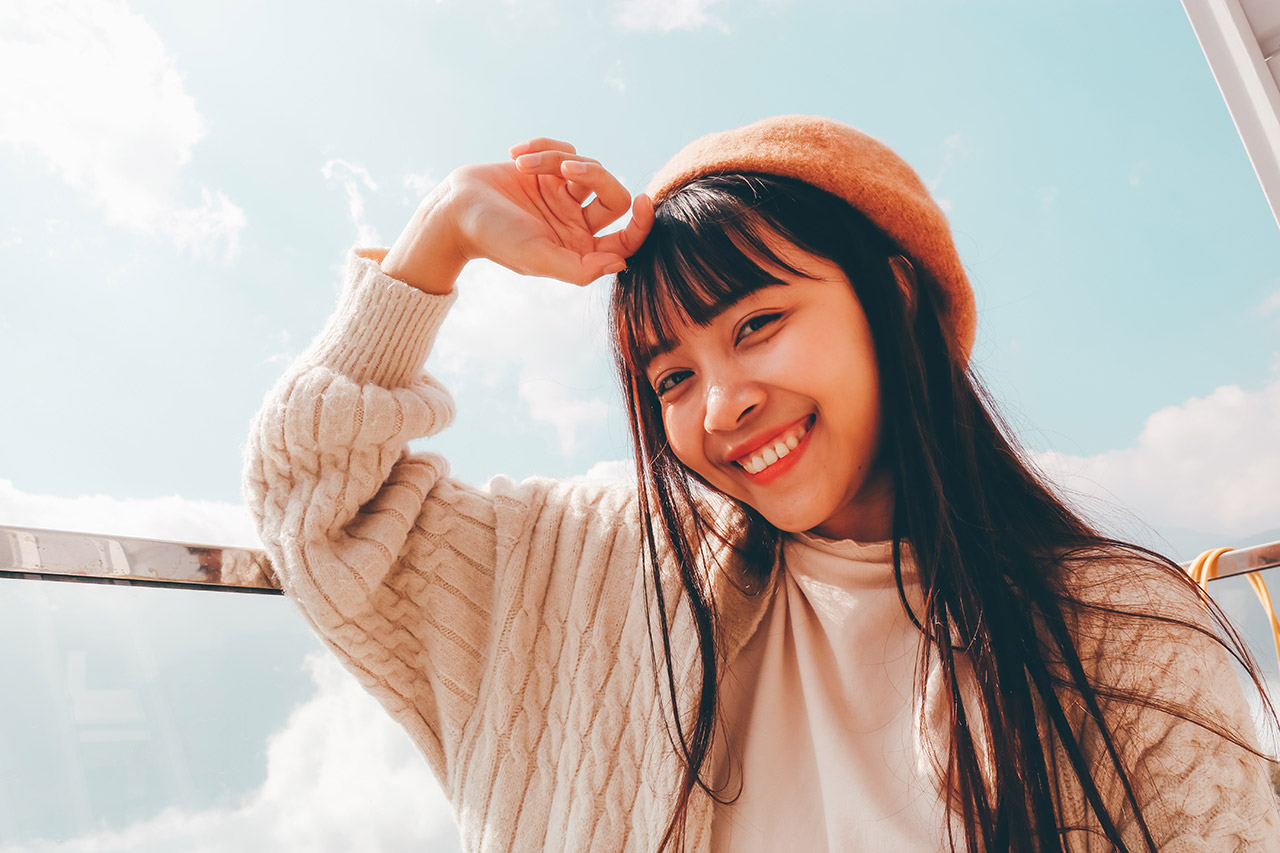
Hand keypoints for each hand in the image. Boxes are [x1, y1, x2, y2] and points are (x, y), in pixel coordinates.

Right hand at [382, 138, 653, 292]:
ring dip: (556, 159)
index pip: (625, 240)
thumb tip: (622, 264)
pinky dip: (544, 147)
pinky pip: (565, 149)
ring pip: (588, 167)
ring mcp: (563, 195)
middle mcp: (576, 222)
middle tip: (566, 168)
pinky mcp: (547, 170)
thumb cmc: (495, 238)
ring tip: (524, 163)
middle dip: (596, 175)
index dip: (641, 224)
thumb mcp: (538, 258)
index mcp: (579, 248)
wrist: (455, 208)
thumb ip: (580, 268)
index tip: (641, 201)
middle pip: (613, 196)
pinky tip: (517, 153)